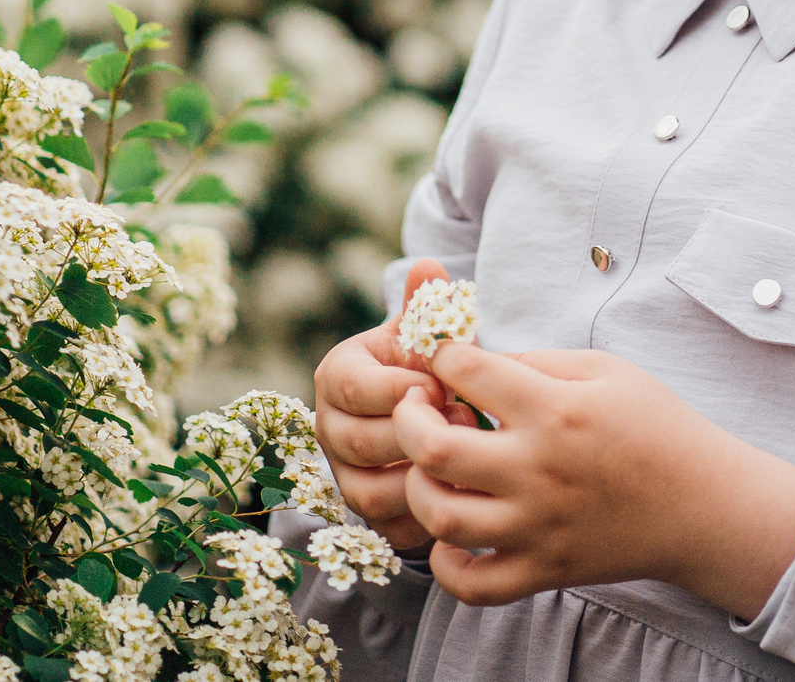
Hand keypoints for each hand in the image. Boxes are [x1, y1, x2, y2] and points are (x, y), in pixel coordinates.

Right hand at [313, 259, 473, 551]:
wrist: (427, 417)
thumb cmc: (427, 367)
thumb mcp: (427, 337)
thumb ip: (428, 306)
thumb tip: (429, 266)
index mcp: (337, 376)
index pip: (357, 387)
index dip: (403, 387)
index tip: (442, 384)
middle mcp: (329, 428)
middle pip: (363, 442)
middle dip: (418, 432)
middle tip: (463, 419)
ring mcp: (342, 475)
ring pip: (372, 491)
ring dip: (423, 475)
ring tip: (465, 453)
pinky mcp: (365, 516)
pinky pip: (388, 527)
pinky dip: (425, 513)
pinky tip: (460, 490)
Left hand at [390, 341, 794, 617]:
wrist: (705, 505)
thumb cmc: (657, 426)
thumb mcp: (607, 370)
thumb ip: (538, 361)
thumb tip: (476, 364)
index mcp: (555, 409)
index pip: (466, 370)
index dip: (440, 354)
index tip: (442, 357)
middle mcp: (538, 469)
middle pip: (432, 446)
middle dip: (405, 418)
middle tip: (415, 408)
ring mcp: (538, 526)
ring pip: (441, 515)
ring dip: (418, 487)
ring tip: (430, 469)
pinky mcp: (545, 570)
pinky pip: (472, 584)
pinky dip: (446, 564)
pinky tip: (451, 534)